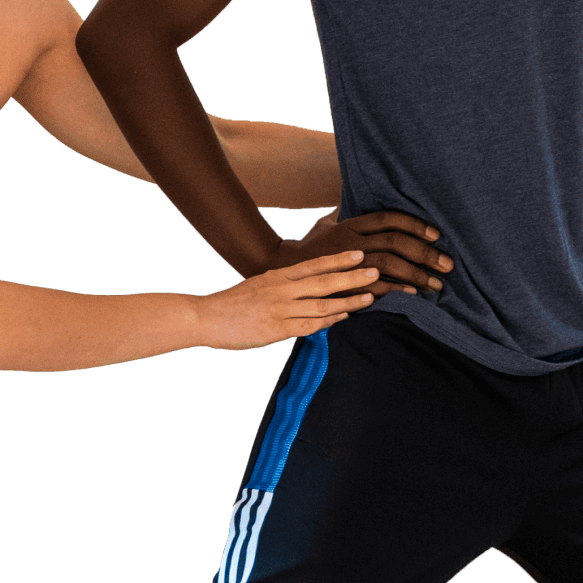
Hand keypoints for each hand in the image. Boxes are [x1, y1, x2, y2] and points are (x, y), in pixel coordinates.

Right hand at [195, 251, 378, 350]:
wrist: (206, 318)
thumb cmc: (234, 303)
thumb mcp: (260, 284)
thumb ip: (283, 283)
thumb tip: (305, 282)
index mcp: (278, 276)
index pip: (314, 264)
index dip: (338, 258)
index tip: (360, 252)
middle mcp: (281, 290)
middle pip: (323, 281)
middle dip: (352, 276)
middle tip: (376, 270)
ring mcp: (280, 310)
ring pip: (321, 304)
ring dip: (348, 300)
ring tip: (370, 296)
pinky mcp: (276, 330)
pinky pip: (309, 325)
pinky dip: (329, 321)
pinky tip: (344, 317)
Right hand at [282, 207, 451, 295]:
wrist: (278, 270)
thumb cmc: (307, 249)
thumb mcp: (326, 226)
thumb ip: (347, 218)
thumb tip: (361, 205)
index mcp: (349, 225)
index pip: (388, 219)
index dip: (415, 225)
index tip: (436, 234)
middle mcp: (350, 242)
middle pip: (394, 243)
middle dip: (424, 254)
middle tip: (447, 265)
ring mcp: (344, 263)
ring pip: (387, 265)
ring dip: (414, 276)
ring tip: (435, 285)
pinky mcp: (341, 283)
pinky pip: (372, 287)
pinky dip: (394, 291)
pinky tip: (411, 296)